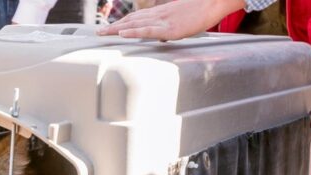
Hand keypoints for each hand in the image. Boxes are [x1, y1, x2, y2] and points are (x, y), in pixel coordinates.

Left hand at [97, 0, 243, 39]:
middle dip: (113, 26)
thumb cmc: (198, 12)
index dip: (121, 22)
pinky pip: (147, 30)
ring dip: (117, 29)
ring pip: (135, 24)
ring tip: (103, 33)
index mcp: (159, 13)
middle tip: (99, 32)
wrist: (211, 4)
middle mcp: (157, 15)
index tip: (108, 28)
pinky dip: (133, 32)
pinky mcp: (169, 28)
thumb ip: (167, 27)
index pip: (136, 18)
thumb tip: (160, 35)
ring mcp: (162, 21)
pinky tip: (122, 33)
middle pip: (131, 20)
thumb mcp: (179, 19)